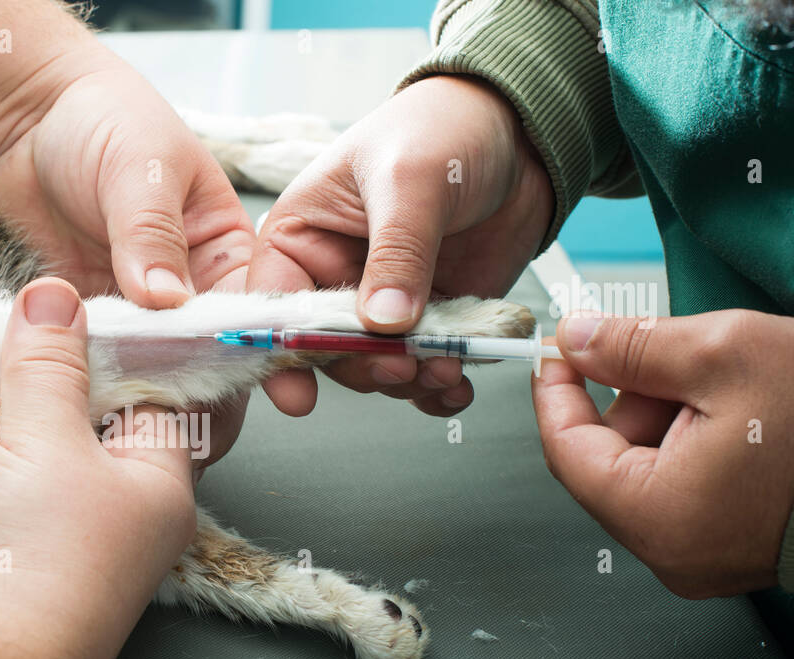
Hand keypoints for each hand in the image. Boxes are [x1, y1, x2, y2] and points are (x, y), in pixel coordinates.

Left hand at [0, 0, 253, 523]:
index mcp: (227, 248)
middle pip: (210, 357)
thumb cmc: (104, 121)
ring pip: (156, 371)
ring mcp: (141, 311)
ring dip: (148, 400)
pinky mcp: (95, 322)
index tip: (276, 392)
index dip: (264, 352)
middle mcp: (192, 288)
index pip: (254, 312)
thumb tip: (167, 301)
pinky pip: (102, 363)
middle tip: (200, 438)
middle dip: (208, 396)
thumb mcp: (138, 167)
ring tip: (143, 438)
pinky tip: (92, 414)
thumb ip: (151, 234)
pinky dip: (97, 387)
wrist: (27, 118)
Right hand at [0, 278, 196, 626]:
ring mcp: (55, 546)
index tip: (56, 330)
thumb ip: (47, 365)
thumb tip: (56, 296)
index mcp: (154, 485)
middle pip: (62, 430)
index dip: (99, 361)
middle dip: (5, 412)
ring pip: (6, 466)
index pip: (144, 400)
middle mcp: (113, 518)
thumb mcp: (46, 438)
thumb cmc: (42, 554)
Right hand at [248, 75, 553, 416]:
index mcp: (300, 238)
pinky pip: (423, 369)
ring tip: (445, 368)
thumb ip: (396, 252)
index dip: (282, 352)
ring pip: (375, 366)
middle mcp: (332, 278)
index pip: (272, 305)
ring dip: (407, 380)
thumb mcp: (410, 178)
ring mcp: (382, 304)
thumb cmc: (443, 128)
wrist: (520, 130)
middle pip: (325, 349)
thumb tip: (383, 323)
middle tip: (402, 366)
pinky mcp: (429, 320)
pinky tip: (457, 385)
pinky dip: (439, 388)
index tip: (300, 395)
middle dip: (363, 366)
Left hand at [533, 310, 793, 597]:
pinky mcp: (736, 549)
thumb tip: (577, 341)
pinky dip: (695, 442)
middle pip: (606, 463)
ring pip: (648, 471)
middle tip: (667, 351)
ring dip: (666, 416)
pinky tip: (738, 412)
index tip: (557, 351)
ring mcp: (706, 558)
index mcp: (658, 517)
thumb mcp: (727, 354)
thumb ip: (635, 347)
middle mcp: (674, 553)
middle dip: (629, 398)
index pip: (565, 452)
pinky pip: (686, 488)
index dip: (556, 394)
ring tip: (724, 383)